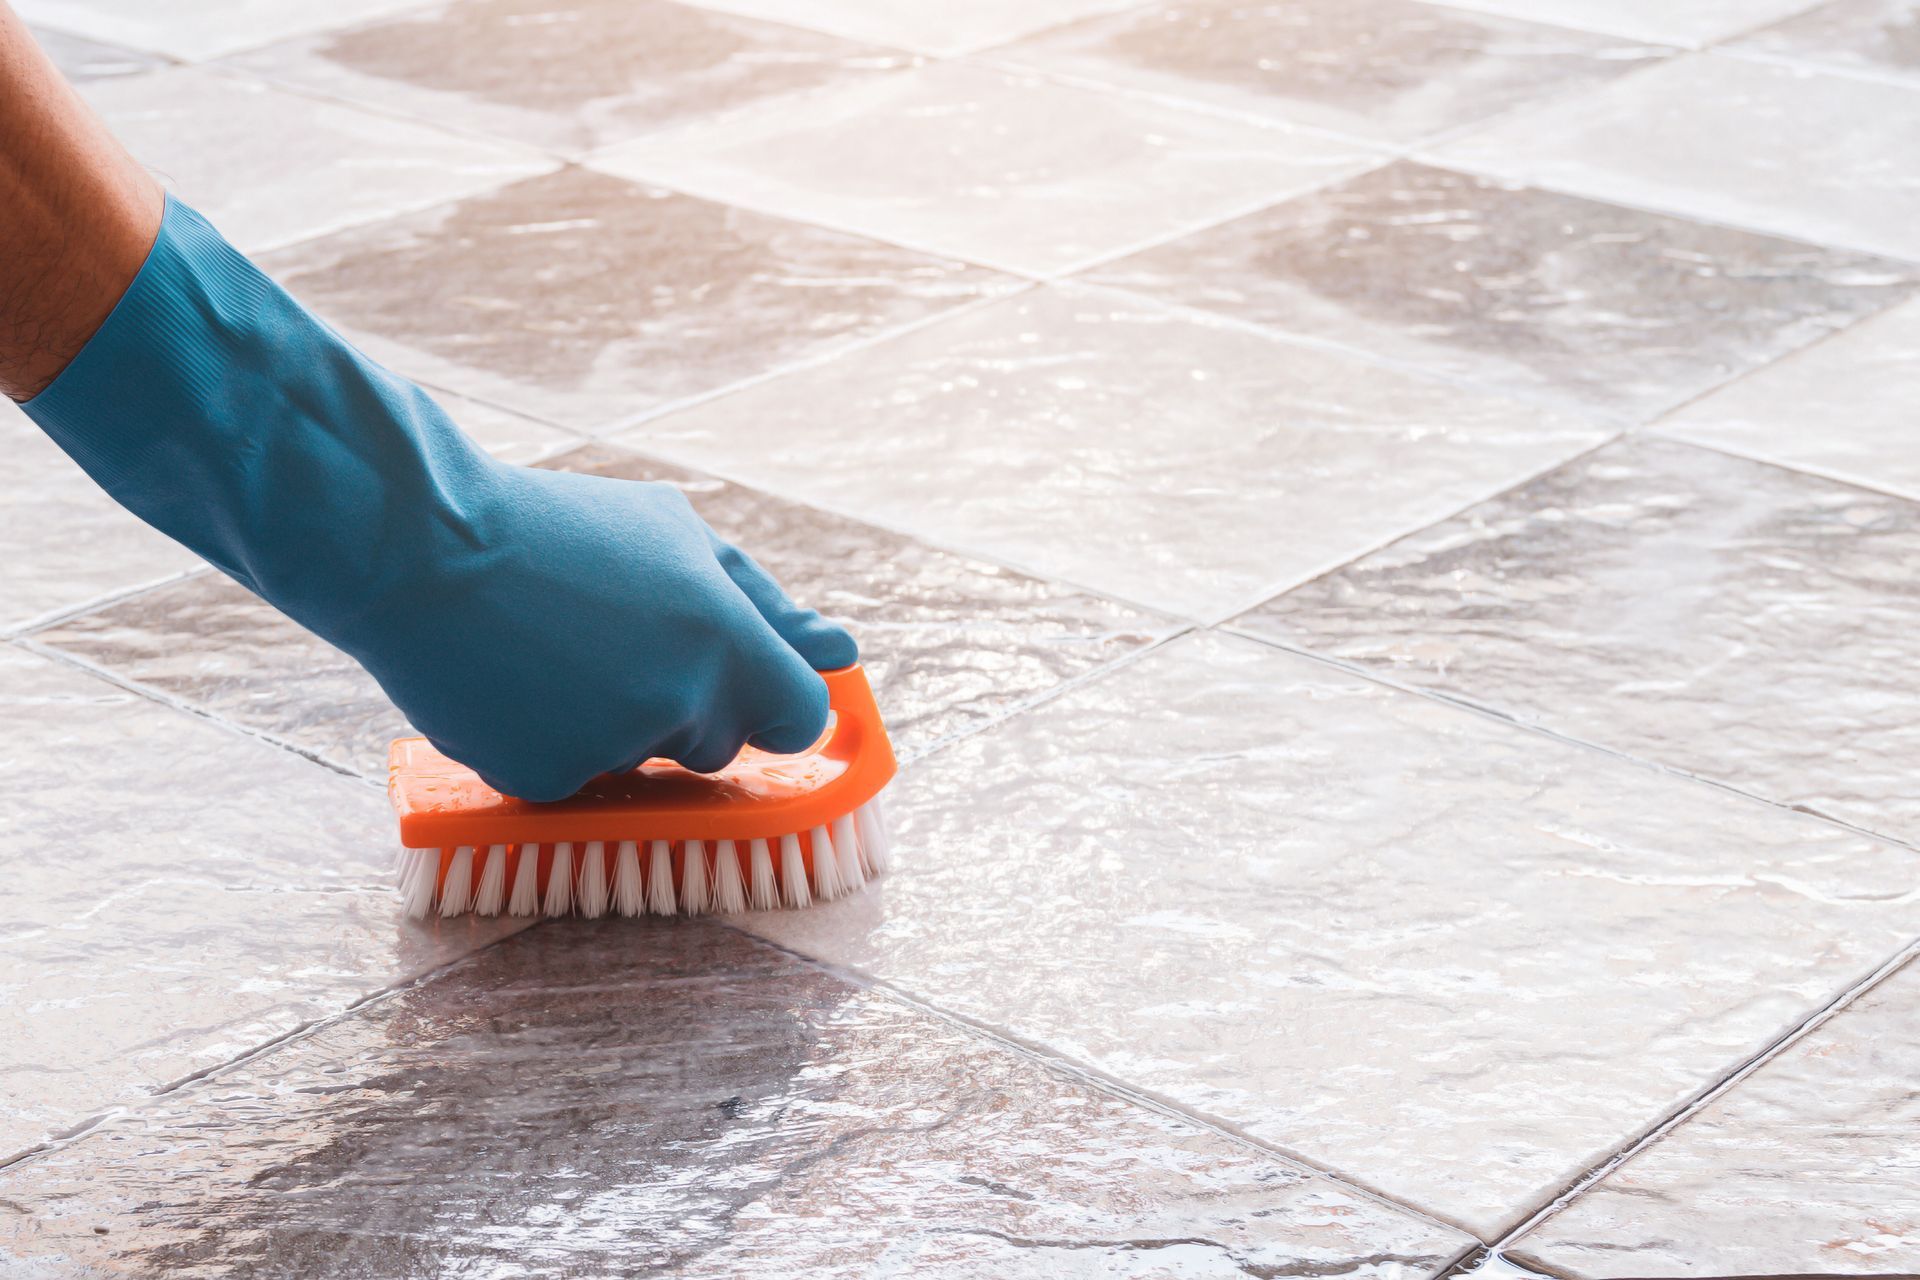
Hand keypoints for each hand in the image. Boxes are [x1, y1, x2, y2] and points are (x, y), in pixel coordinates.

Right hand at [352, 461, 855, 801]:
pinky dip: (550, 745)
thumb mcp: (677, 539)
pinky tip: (517, 684)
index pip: (800, 717)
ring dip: (615, 727)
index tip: (749, 693)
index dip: (777, 708)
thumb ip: (766, 606)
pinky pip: (572, 781)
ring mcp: (610, 746)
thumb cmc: (559, 531)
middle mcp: (679, 700)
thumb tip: (841, 652)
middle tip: (617, 643)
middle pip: (719, 746)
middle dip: (685, 710)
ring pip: (642, 766)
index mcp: (726, 639)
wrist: (421, 547)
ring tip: (557, 651)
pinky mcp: (542, 778)